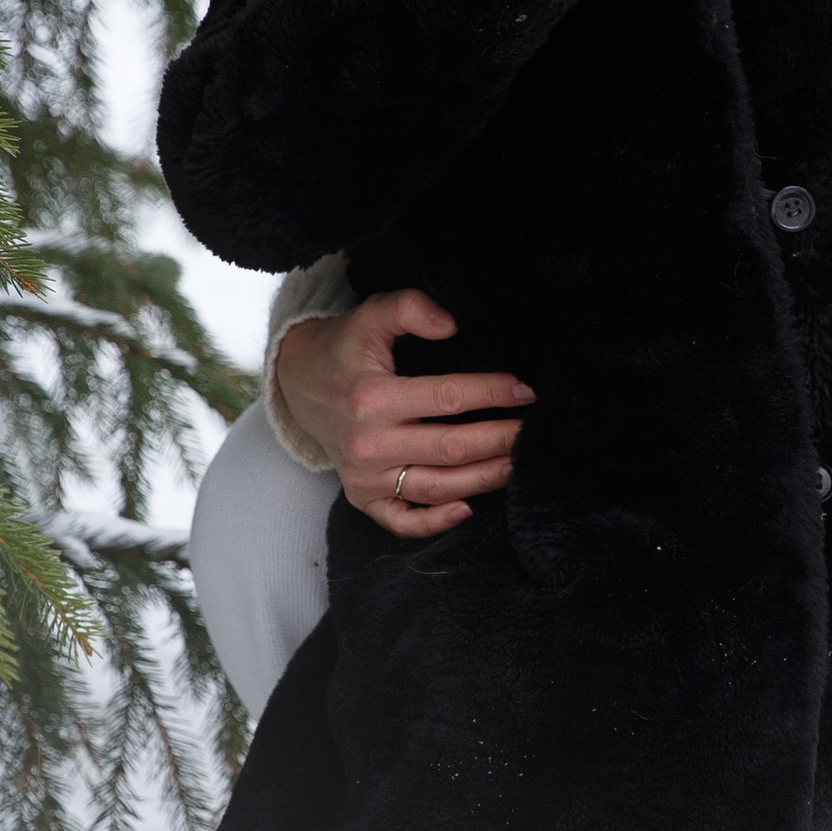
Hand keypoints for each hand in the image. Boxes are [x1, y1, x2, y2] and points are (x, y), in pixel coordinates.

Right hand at [269, 288, 530, 541]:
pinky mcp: (362, 497)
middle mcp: (368, 443)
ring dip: (483, 479)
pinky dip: (435, 523)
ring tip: (517, 464)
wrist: (298, 385)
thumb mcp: (370, 315)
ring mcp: (364, 477)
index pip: (448, 399)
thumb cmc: (344, 348)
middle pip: (450, 449)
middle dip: (499, 440)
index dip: (492, 393)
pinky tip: (467, 508)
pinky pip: (402, 522)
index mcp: (371, 398)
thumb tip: (451, 324)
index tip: (526, 391)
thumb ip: (408, 308)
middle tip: (533, 432)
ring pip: (436, 487)